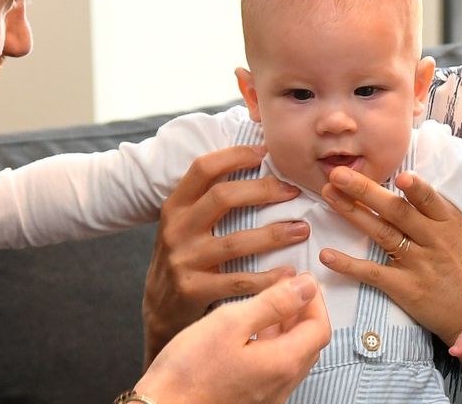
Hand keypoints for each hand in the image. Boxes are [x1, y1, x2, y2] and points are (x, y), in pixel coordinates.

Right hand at [135, 272, 330, 403]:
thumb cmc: (188, 369)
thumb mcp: (230, 322)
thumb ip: (273, 303)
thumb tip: (305, 286)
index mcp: (282, 364)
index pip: (320, 327)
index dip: (314, 299)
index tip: (300, 279)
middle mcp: (282, 385)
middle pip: (309, 343)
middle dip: (302, 312)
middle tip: (285, 287)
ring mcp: (268, 397)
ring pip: (291, 356)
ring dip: (287, 328)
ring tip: (267, 304)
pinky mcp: (252, 401)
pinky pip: (274, 369)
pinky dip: (271, 344)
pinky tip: (250, 332)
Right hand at [143, 145, 310, 362]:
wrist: (159, 309)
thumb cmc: (184, 258)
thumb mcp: (185, 224)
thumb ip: (209, 201)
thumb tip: (254, 164)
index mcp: (175, 206)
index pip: (203, 168)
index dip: (234, 155)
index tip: (265, 153)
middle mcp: (177, 229)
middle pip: (222, 197)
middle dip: (263, 190)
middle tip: (293, 191)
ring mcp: (184, 260)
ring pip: (235, 241)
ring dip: (274, 234)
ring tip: (302, 229)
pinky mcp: (194, 290)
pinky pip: (238, 281)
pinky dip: (267, 278)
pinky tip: (289, 273)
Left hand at [318, 167, 461, 343]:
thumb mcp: (457, 231)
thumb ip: (431, 209)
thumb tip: (400, 179)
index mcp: (447, 221)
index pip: (429, 200)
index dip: (415, 188)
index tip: (398, 175)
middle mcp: (434, 240)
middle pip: (396, 211)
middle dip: (365, 190)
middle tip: (338, 173)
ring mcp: (419, 264)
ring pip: (382, 234)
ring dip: (352, 213)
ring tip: (328, 195)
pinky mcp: (406, 288)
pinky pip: (373, 273)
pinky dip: (348, 265)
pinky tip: (326, 255)